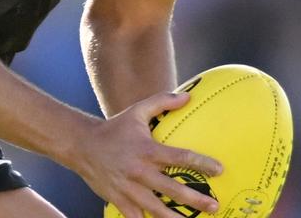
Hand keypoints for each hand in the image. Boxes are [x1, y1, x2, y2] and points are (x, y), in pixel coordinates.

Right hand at [68, 92, 222, 217]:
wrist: (82, 146)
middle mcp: (139, 171)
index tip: (219, 170)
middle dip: (195, 200)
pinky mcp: (119, 200)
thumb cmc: (114, 128)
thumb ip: (162, 102)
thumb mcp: (137, 111)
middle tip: (214, 206)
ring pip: (156, 209)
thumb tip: (188, 96)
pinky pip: (135, 217)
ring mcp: (129, 188)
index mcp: (147, 150)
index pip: (180, 157)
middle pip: (172, 189)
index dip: (201, 163)